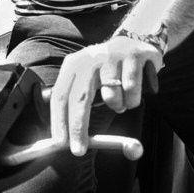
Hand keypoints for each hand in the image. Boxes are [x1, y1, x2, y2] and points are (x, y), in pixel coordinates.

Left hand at [50, 35, 163, 156]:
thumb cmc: (105, 70)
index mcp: (73, 64)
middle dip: (78, 127)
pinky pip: (132, 91)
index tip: (60, 142)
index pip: (61, 95)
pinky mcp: (133, 56)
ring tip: (122, 99)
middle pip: (79, 98)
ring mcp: (111, 55)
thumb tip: (66, 139)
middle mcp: (89, 57)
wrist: (133, 43)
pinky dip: (133, 98)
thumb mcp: (86, 80)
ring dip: (118, 107)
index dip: (59, 120)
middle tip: (79, 149)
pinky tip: (135, 89)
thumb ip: (76, 104)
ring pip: (112, 98)